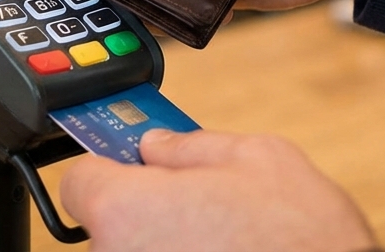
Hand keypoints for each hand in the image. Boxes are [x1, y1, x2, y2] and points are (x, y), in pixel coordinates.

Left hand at [61, 130, 375, 251]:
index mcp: (127, 210)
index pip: (80, 180)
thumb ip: (191, 145)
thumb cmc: (304, 240)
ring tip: (219, 243)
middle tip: (194, 207)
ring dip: (162, 246)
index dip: (110, 168)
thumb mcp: (259, 158)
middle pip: (106, 226)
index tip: (131, 167)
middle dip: (143, 212)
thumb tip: (158, 143)